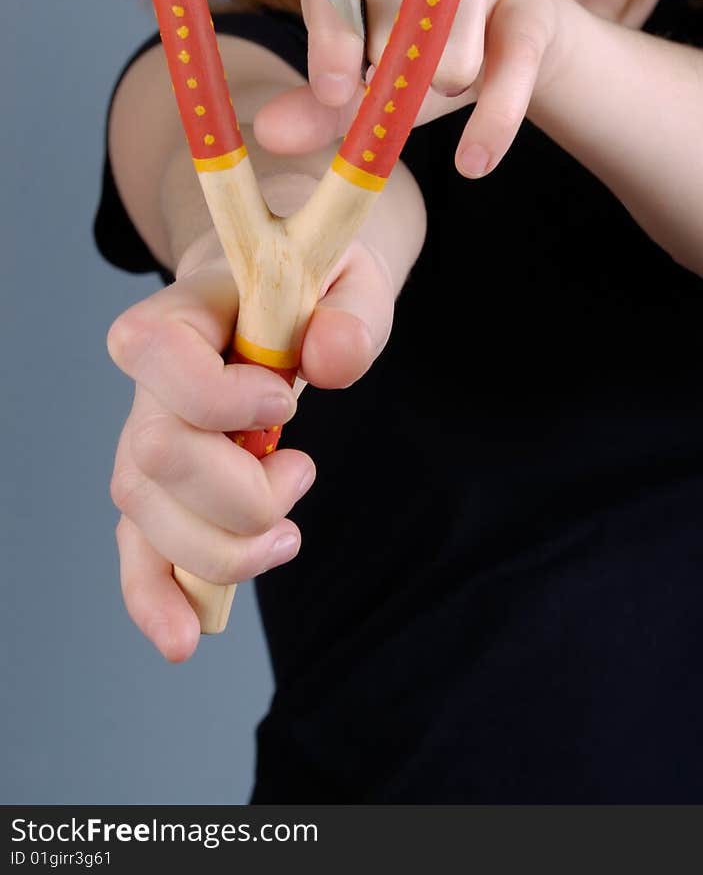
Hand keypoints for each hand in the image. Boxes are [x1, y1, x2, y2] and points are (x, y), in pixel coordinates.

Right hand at [107, 182, 394, 662]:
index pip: (158, 353)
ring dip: (223, 549)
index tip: (287, 402)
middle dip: (239, 493)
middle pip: (157, 456)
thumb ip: (353, 313)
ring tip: (288, 534)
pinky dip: (156, 596)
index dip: (218, 396)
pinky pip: (139, 547)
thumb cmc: (315, 280)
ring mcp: (150, 435)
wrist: (287, 288)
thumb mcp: (353, 275)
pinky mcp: (165, 488)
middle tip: (303, 469)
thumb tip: (331, 361)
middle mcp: (152, 379)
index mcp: (187, 309)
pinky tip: (182, 638)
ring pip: (146, 514)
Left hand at [253, 0, 561, 177]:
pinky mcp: (528, 8)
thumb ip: (322, 112)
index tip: (337, 92)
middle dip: (389, 36)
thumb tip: (268, 132)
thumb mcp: (369, 96)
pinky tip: (474, 162)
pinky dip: (493, 120)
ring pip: (452, 14)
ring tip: (446, 91)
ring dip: (446, 75)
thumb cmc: (423, 71)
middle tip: (394, 88)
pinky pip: (511, 62)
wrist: (511, 65)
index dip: (329, 27)